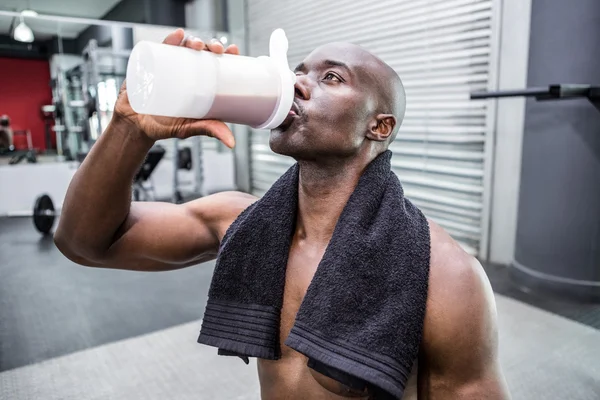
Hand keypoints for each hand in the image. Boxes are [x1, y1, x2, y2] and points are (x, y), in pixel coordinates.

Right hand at [114, 29, 240, 147]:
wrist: (134, 126)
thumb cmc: (164, 126)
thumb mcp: (189, 128)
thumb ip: (208, 130)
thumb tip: (232, 143)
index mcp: (199, 83)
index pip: (216, 63)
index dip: (226, 54)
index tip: (233, 50)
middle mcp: (185, 71)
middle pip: (202, 51)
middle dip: (211, 45)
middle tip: (217, 50)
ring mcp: (168, 65)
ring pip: (184, 46)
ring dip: (193, 40)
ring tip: (197, 45)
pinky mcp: (151, 64)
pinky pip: (161, 47)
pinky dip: (170, 39)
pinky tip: (178, 35)